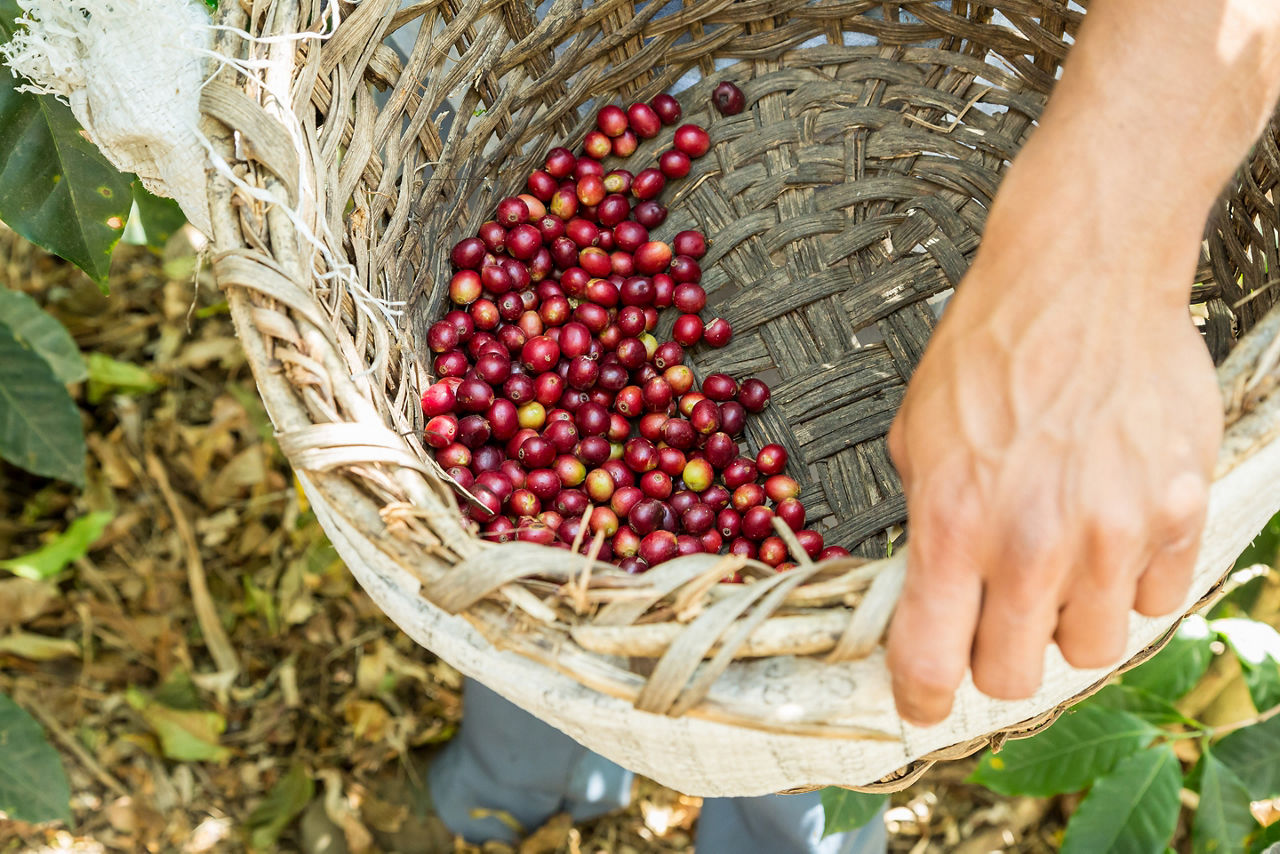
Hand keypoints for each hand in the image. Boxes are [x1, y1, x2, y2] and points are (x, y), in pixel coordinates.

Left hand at [884, 225, 1221, 725]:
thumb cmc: (992, 347)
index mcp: (951, 523)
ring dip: (1067, 622)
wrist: (1081, 279)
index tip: (920, 703)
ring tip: (1059, 561)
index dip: (919, 699)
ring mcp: (1112, 533)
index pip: (928, 662)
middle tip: (993, 618)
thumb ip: (926, 524)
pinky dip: (1130, 583)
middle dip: (995, 659)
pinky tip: (1110, 529)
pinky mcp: (1177, 512)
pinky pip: (1156, 599)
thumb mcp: (916, 437)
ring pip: (1091, 650)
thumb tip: (931, 588)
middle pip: (1012, 677)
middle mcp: (1031, 542)